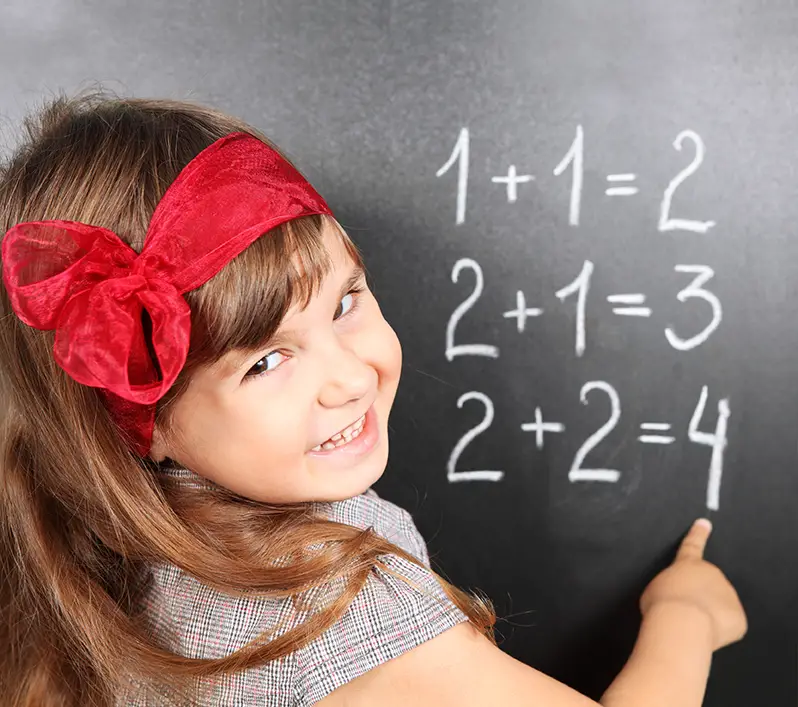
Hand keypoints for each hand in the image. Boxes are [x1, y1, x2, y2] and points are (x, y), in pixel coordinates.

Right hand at [639, 519, 747, 650]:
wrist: (683, 622)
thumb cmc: (662, 604)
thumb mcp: (655, 589)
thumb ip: (669, 586)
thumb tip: (676, 596)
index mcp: (687, 565)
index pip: (692, 545)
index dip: (698, 534)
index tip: (704, 523)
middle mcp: (711, 574)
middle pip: (707, 585)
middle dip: (699, 597)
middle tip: (684, 611)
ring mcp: (728, 595)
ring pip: (718, 606)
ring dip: (708, 614)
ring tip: (691, 624)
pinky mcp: (738, 617)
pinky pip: (728, 625)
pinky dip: (718, 631)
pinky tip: (705, 633)